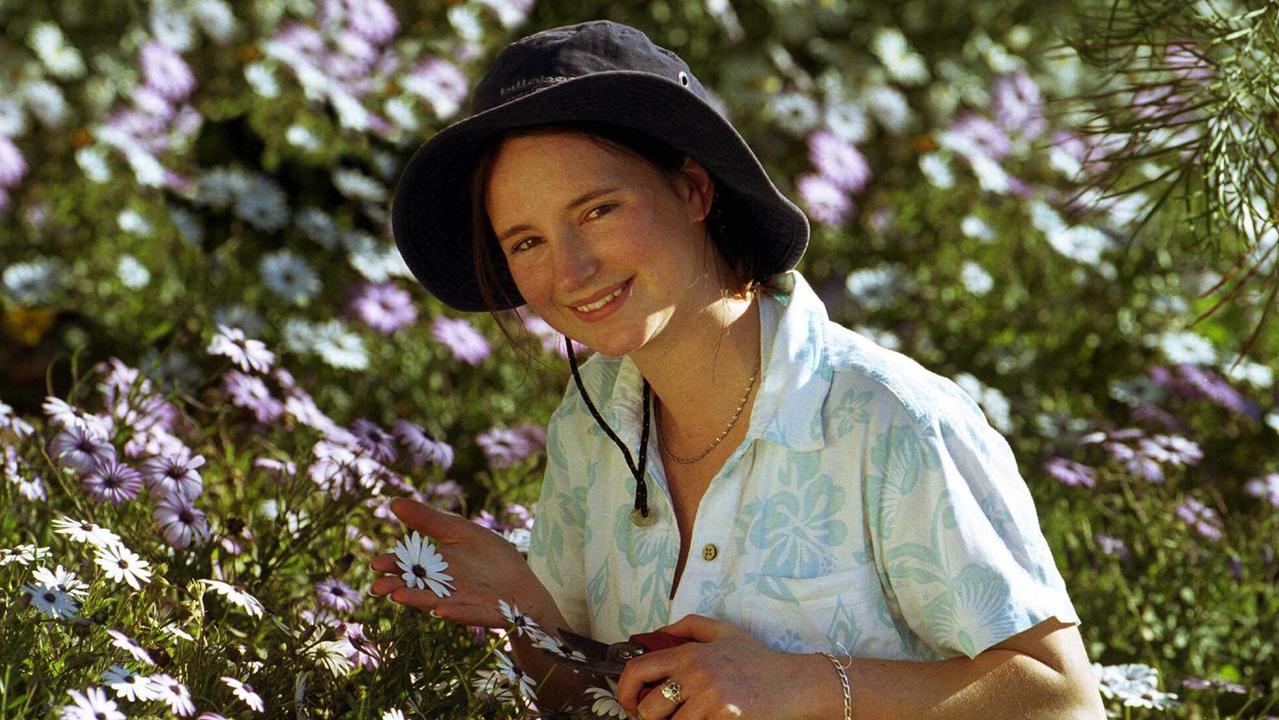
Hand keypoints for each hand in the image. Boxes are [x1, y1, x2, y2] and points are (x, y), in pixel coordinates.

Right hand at [369, 498, 557, 628]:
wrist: (523, 586)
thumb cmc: (491, 558)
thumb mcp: (460, 531)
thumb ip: (429, 520)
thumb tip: (393, 502)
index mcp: (436, 566)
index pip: (409, 565)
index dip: (393, 565)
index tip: (376, 563)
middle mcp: (441, 587)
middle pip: (415, 586)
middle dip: (397, 586)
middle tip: (378, 586)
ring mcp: (459, 602)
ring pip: (433, 601)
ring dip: (417, 600)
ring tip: (398, 596)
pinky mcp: (479, 613)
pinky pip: (465, 613)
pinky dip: (453, 612)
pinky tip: (440, 610)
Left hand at [615, 614, 827, 718]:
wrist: (794, 684)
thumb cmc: (758, 661)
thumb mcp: (723, 632)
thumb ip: (688, 627)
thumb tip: (656, 634)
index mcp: (690, 653)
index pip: (638, 671)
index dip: (625, 691)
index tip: (629, 704)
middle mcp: (696, 675)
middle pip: (649, 709)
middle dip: (652, 719)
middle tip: (665, 718)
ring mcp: (711, 700)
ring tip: (695, 718)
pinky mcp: (725, 719)